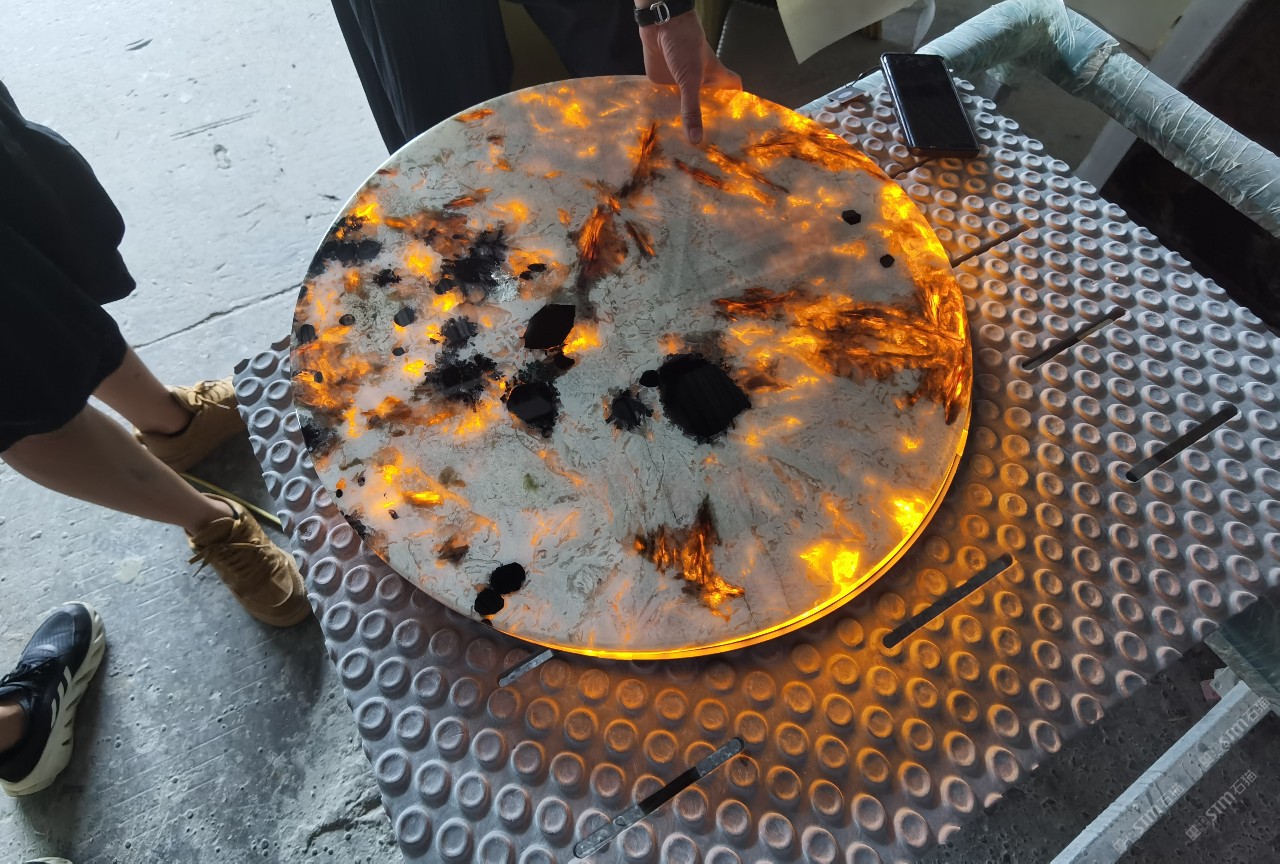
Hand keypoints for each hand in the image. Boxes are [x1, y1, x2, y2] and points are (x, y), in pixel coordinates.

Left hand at [637, 10, 742, 144]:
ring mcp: (682, 84)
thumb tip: (696, 140)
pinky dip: (663, 116)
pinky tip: (664, 136)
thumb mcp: (692, 79)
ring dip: (683, 124)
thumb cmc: (686, 45)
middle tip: (710, 153)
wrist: (660, 24)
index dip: (739, 108)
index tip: (740, 131)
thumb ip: (692, 109)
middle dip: (708, 125)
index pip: (733, 93)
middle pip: (707, 106)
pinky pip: (665, 103)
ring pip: (684, 108)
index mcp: (715, 79)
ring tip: (687, 153)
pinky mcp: (663, 83)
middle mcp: (700, 84)